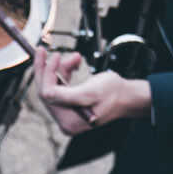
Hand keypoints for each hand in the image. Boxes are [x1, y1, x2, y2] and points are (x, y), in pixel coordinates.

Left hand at [36, 51, 150, 136]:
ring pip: (54, 85)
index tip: (54, 55)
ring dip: (61, 68)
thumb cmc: (113, 94)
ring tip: (75, 57)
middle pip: (47, 90)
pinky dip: (65, 72)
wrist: (127, 95)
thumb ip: (66, 96)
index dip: (47, 73)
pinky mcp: (70, 105)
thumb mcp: (89, 93)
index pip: (47, 95)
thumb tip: (46, 93)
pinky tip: (74, 63)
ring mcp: (67, 113)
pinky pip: (61, 86)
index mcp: (68, 122)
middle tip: (50, 51)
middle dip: (51, 69)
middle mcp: (65, 120)